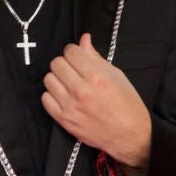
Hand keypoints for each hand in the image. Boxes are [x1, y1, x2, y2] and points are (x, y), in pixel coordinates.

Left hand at [42, 33, 151, 168]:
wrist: (130, 136)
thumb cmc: (127, 104)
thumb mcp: (117, 76)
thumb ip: (96, 57)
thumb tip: (84, 39)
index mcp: (97, 77)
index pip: (71, 51)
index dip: (74, 52)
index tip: (79, 58)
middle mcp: (81, 91)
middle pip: (56, 63)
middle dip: (65, 64)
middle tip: (74, 71)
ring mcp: (70, 106)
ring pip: (48, 79)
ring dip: (58, 78)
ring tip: (69, 84)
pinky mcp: (64, 120)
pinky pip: (45, 99)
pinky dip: (52, 95)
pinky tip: (64, 96)